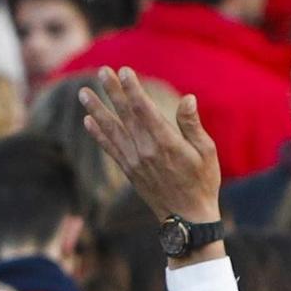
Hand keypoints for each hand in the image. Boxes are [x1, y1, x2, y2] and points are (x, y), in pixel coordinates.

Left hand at [81, 68, 220, 227]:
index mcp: (166, 143)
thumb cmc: (203, 181)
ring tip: (83, 92)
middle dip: (113, 92)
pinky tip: (88, 120)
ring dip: (97, 110)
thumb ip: (192, 124)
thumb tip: (188, 98)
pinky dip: (98, 134)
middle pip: (125, 116)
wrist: (188, 219)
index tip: (125, 71)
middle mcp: (146, 151)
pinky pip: (110, 149)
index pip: (145, 110)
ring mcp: (134, 162)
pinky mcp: (129, 171)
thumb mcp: (206, 152)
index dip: (133, 90)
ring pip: (112, 130)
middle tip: (102, 71)